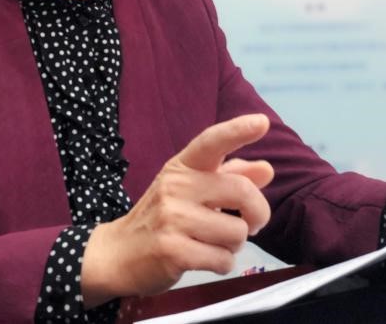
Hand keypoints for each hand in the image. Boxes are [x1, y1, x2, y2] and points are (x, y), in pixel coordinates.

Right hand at [81, 114, 273, 306]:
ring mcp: (172, 218)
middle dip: (257, 214)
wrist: (119, 252)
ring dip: (233, 245)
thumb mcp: (190, 189)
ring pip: (237, 232)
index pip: (211, 142)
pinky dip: (221, 264)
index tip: (262, 122)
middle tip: (249, 224)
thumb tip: (267, 169)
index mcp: (182, 167)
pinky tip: (202, 259)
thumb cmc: (162, 217)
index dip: (238, 131)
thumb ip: (230, 176)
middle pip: (242, 191)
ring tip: (210, 242)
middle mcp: (175, 186)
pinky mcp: (173, 251)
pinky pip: (224, 260)